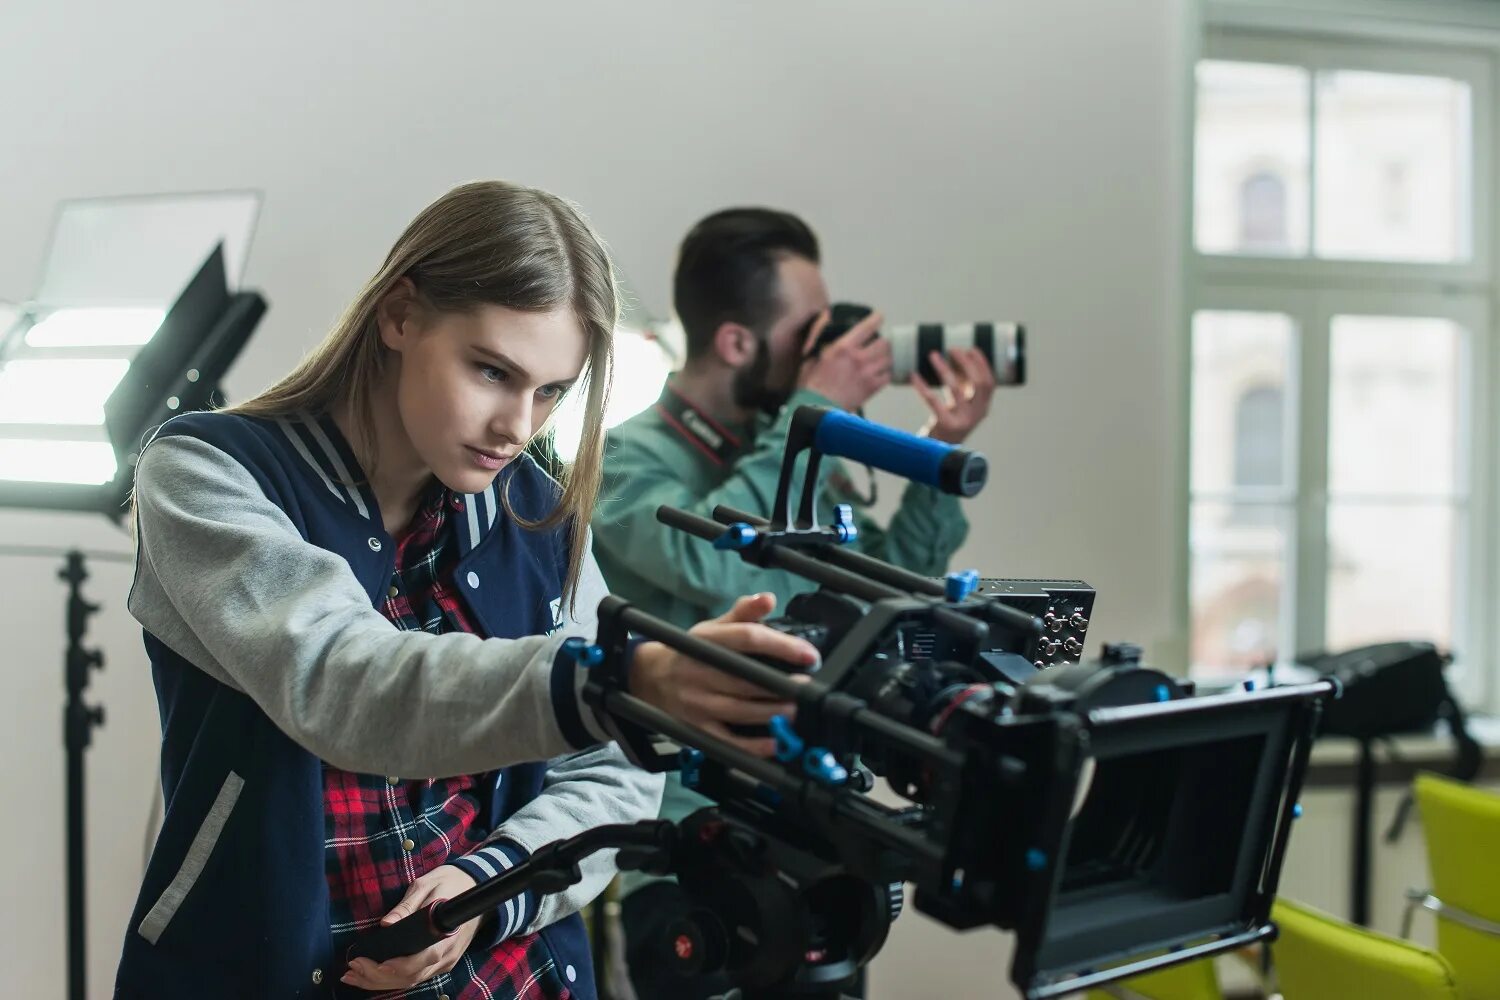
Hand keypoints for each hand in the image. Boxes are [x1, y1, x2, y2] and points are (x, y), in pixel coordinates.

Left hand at [342, 865, 481, 990]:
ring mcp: (444, 962)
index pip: (419, 961)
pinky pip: (414, 977)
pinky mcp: (440, 963)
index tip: (368, 961)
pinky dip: (391, 980)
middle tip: (351, 968)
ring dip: (379, 982)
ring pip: (410, 982)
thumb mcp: (427, 885)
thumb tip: (386, 923)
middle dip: (377, 977)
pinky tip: (372, 976)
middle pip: (410, 977)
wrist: (475, 886)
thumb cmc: (450, 883)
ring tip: (353, 976)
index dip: (392, 967)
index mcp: (445, 936)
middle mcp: (446, 955)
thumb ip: (407, 905)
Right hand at [628, 593, 817, 756]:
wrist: (649, 678)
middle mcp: (701, 671)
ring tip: (798, 713)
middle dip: (781, 685)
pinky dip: (752, 746)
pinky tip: (775, 745)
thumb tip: (767, 598)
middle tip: (809, 688)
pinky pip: (727, 741)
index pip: (747, 639)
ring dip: (771, 713)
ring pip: (739, 710)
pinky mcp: (697, 729)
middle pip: (745, 678)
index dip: (780, 646)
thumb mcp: (712, 628)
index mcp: (707, 641)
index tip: (808, 654)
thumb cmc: (690, 652)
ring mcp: (697, 702)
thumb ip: (742, 613)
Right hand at [798, 309, 891, 410]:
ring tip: (880, 358)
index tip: (879, 317)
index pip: (868, 326)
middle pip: (884, 342)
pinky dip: (886, 373)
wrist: (817, 409)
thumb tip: (827, 316)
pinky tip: (879, 373)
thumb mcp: (812, 354)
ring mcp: (868, 373)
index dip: (877, 319)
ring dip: (886, 357)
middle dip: (882, 342)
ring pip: (889, 358)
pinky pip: (888, 376)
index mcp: (844, 347)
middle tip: (878, 343)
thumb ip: (821, 334)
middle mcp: (859, 358)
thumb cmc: (812, 384)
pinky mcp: (872, 388)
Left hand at [912, 347, 995, 444]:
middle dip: (966, 363)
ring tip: (932, 355)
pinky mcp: (946, 425)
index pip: (989, 383)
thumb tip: (958, 356)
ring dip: (944, 368)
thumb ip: (963, 385)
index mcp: (983, 408)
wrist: (938, 451)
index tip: (971, 348)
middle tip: (952, 348)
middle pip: (978, 383)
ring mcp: (963, 420)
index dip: (982, 364)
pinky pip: (933, 400)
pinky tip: (913, 376)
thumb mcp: (960, 404)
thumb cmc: (948, 422)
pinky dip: (922, 386)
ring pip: (955, 389)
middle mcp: (977, 414)